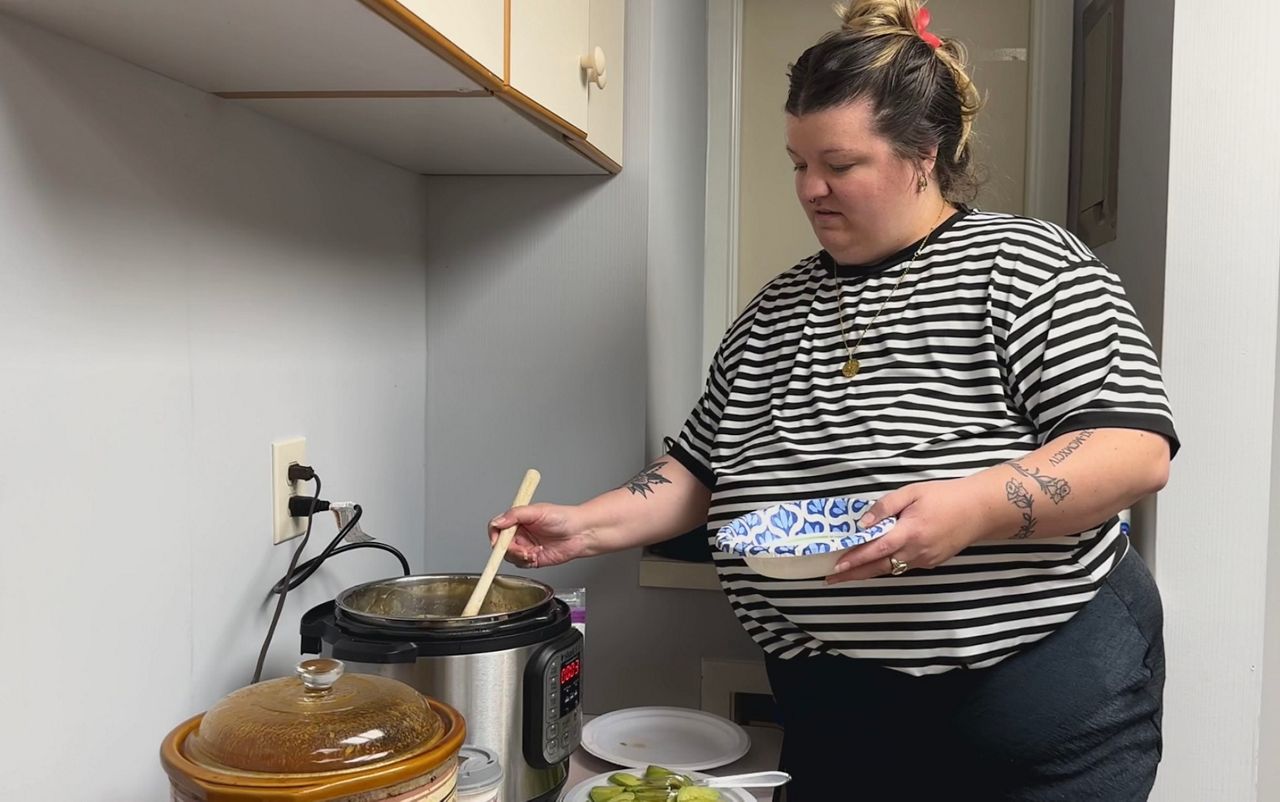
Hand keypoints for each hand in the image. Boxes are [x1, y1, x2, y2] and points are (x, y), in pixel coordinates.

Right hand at [488, 503, 593, 568]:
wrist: (581, 533)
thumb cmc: (563, 518)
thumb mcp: (537, 511)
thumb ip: (515, 515)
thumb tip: (497, 522)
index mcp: (518, 520)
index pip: (497, 527)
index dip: (495, 535)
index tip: (498, 541)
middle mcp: (520, 533)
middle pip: (500, 544)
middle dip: (508, 548)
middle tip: (521, 548)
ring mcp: (525, 546)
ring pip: (509, 556)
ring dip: (518, 556)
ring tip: (532, 552)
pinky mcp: (533, 558)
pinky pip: (520, 564)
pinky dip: (526, 561)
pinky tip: (537, 555)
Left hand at [825, 478, 988, 583]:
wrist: (979, 510)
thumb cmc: (944, 496)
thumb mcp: (912, 492)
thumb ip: (885, 507)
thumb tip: (863, 522)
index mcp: (910, 532)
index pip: (876, 549)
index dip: (855, 559)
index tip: (836, 567)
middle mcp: (916, 551)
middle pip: (879, 567)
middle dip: (854, 574)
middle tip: (831, 580)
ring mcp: (924, 560)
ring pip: (891, 569)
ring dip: (868, 572)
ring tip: (846, 573)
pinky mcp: (931, 563)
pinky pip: (903, 567)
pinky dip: (886, 566)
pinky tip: (874, 563)